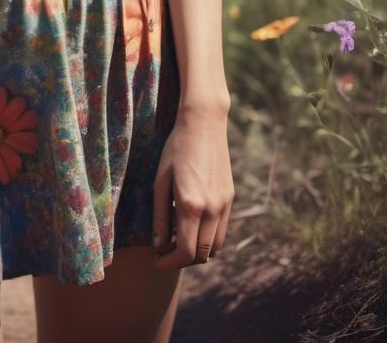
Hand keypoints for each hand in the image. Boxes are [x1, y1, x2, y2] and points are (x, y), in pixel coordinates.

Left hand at [150, 108, 233, 269]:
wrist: (204, 123)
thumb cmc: (176, 148)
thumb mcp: (160, 180)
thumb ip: (160, 215)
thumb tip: (159, 244)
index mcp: (191, 205)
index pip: (184, 251)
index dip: (169, 262)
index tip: (156, 260)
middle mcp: (212, 209)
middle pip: (201, 254)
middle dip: (182, 259)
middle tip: (165, 251)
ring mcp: (224, 204)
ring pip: (215, 246)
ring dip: (197, 250)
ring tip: (178, 238)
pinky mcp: (230, 198)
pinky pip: (222, 230)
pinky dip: (208, 236)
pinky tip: (192, 223)